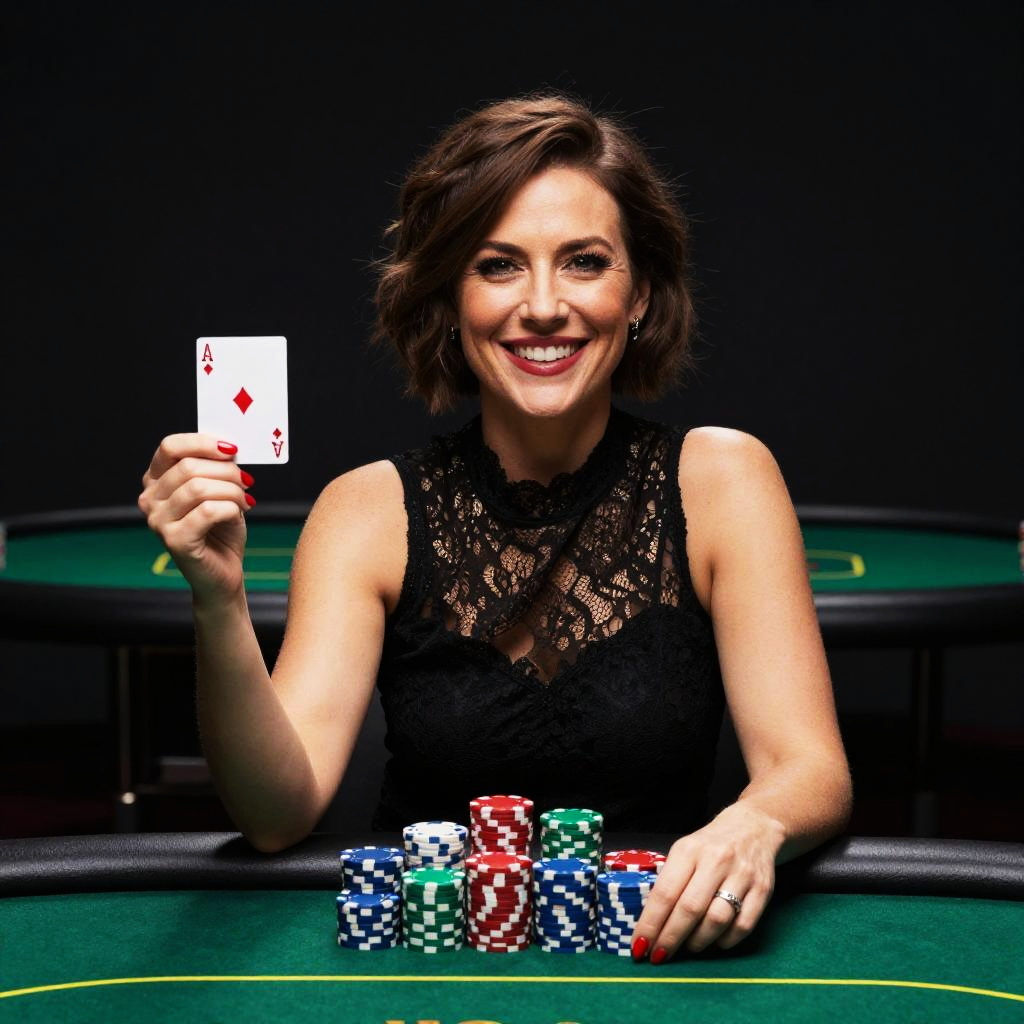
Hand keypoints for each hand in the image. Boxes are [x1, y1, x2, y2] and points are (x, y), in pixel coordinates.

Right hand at [138, 433, 253, 601]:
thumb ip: (216, 467)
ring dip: (231, 491)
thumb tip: (229, 446)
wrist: (224, 571)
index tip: (232, 448)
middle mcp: (150, 499)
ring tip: (244, 501)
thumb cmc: (221, 529)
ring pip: (198, 488)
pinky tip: (238, 514)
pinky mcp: (174, 540)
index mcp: (156, 481)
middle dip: (227, 471)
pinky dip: (231, 509)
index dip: (203, 442)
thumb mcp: (219, 490)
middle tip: (246, 482)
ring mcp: (158, 521)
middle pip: (189, 467)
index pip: (170, 447)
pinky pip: (207, 511)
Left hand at [630, 803, 782, 963]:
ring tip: (688, 946)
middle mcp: (716, 860)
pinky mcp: (763, 889)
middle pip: (690, 909)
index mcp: (689, 850)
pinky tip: (716, 941)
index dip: (651, 923)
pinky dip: (726, 940)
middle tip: (659, 956)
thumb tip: (651, 924)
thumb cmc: (710, 845)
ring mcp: (742, 875)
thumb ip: (670, 882)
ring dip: (698, 941)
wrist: (753, 828)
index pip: (665, 893)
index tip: (639, 946)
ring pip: (717, 920)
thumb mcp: (684, 851)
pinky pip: (743, 925)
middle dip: (670, 938)